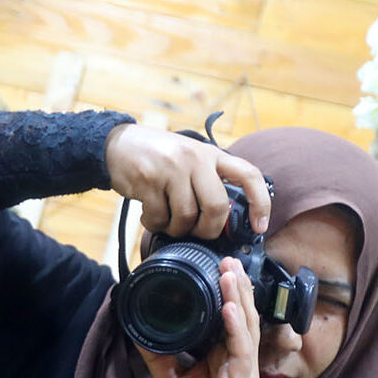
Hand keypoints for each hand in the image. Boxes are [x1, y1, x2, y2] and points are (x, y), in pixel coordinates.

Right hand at [103, 123, 270, 238]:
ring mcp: (171, 169)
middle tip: (197, 232)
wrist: (117, 144)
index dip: (260, 203)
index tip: (259, 226)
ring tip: (167, 223)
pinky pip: (159, 217)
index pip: (248, 175)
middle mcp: (195, 159)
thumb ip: (208, 179)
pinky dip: (154, 225)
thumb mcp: (189, 157)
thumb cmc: (157, 156)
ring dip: (176, 229)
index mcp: (211, 154)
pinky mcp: (148, 180)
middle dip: (208, 229)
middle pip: (217, 207)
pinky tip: (149, 216)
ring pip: (186, 217)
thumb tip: (225, 218)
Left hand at [136, 258, 259, 377]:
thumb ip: (159, 355)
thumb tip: (139, 331)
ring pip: (247, 326)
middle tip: (228, 259)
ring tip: (231, 273)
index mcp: (225, 357)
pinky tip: (230, 308)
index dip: (229, 293)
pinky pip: (242, 350)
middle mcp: (239, 360)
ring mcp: (244, 371)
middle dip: (238, 286)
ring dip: (239, 298)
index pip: (232, 318)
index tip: (220, 267)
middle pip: (244, 315)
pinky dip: (236, 327)